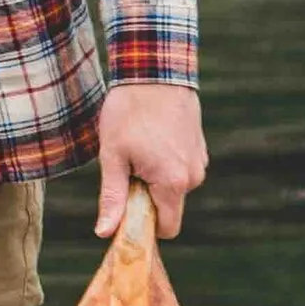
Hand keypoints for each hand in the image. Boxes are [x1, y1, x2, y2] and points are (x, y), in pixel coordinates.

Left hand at [96, 82, 205, 239]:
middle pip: (168, 207)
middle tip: (126, 167)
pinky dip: (165, 164)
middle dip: (146, 197)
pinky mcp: (200, 149)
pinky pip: (180, 170)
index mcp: (173, 183)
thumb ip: (112, 198)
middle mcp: (193, 177)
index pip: (167, 229)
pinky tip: (151, 139)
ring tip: (138, 148)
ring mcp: (200, 162)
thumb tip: (105, 233)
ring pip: (173, 188)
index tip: (125, 208)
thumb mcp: (112, 157)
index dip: (144, 225)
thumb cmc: (128, 113)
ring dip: (154, 179)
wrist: (154, 72)